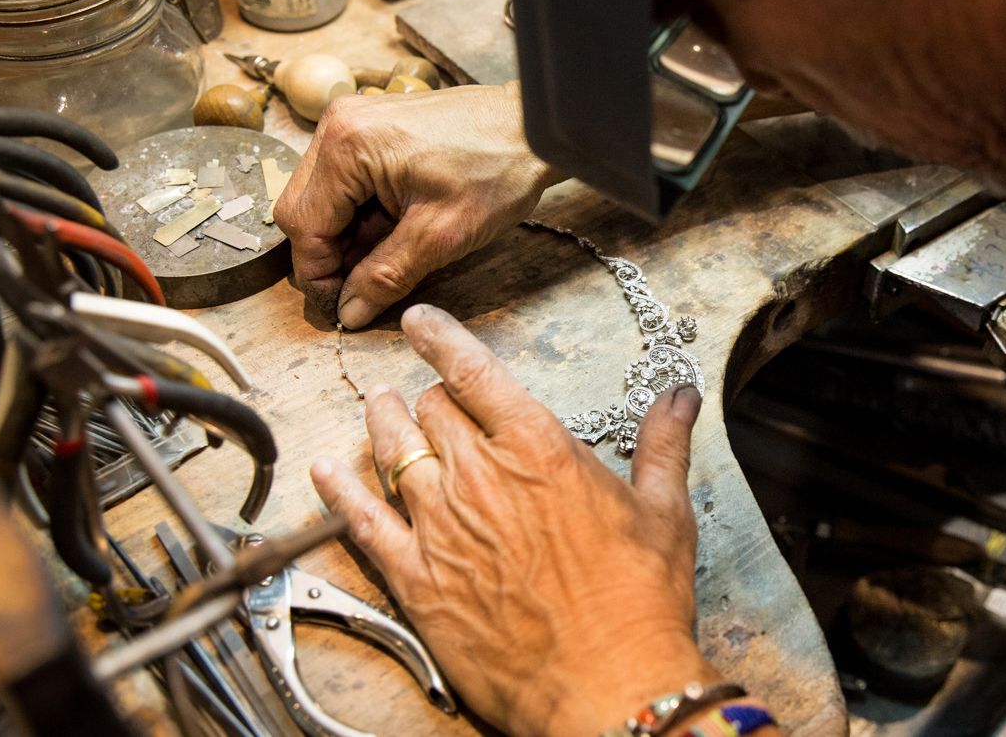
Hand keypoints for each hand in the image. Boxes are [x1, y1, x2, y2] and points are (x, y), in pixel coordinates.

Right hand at [274, 83, 562, 328]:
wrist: (533, 130)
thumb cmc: (497, 170)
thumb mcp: (439, 236)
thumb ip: (385, 276)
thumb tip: (349, 312)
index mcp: (347, 146)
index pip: (305, 225)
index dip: (319, 275)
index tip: (340, 308)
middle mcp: (339, 126)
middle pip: (305, 209)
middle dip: (330, 256)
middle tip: (363, 289)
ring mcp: (355, 123)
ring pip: (325, 199)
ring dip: (348, 237)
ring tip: (390, 260)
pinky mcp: (372, 129)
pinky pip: (347, 183)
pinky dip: (363, 215)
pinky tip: (395, 233)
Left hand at [310, 305, 719, 736]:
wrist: (607, 684)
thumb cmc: (639, 602)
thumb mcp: (665, 512)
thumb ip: (663, 445)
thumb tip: (679, 398)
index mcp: (540, 449)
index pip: (475, 373)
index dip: (442, 338)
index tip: (422, 322)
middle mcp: (481, 477)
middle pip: (432, 410)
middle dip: (428, 394)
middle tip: (424, 391)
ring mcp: (441, 527)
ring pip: (393, 452)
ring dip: (383, 422)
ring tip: (378, 407)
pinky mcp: (416, 578)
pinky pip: (362, 521)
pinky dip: (339, 490)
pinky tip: (326, 470)